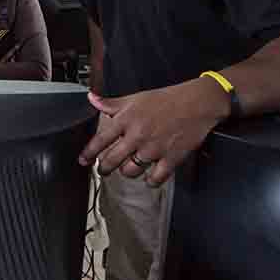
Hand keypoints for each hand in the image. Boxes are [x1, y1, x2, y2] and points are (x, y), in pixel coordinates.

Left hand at [78, 77, 229, 185]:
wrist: (197, 103)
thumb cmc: (166, 99)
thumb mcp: (135, 98)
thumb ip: (112, 103)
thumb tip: (92, 99)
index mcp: (126, 120)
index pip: (100, 140)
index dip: (88, 153)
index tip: (83, 161)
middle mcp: (137, 136)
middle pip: (112, 160)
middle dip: (105, 168)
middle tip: (104, 170)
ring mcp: (153, 149)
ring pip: (130, 171)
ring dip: (127, 172)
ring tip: (128, 168)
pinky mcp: (171, 159)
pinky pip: (155, 178)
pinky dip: (151, 181)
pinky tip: (150, 177)